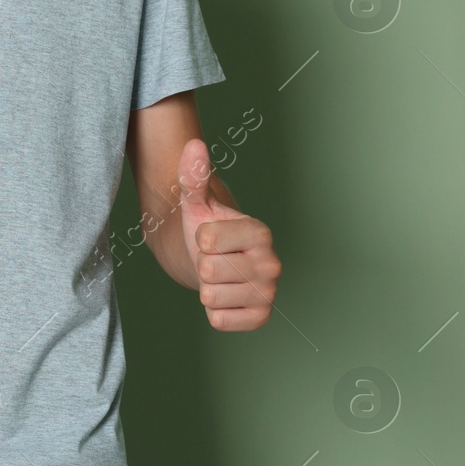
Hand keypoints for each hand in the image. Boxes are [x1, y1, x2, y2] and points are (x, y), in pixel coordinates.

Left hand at [177, 138, 280, 330]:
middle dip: (202, 266)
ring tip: (218, 278)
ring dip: (206, 289)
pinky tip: (224, 297)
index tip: (211, 237)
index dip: (200, 239)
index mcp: (260, 233)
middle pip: (208, 270)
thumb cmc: (205, 230)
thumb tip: (192, 145)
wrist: (211, 263)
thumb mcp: (196, 202)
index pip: (208, 240)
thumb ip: (194, 176)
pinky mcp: (260, 317)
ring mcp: (269, 292)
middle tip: (214, 260)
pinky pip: (219, 320)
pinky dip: (214, 312)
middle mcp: (272, 263)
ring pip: (210, 296)